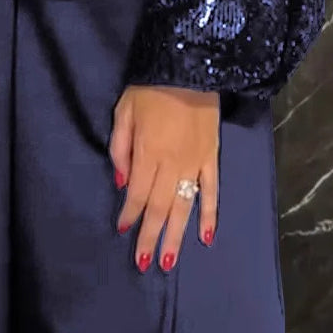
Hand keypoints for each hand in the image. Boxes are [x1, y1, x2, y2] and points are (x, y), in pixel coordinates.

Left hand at [109, 85, 219, 271]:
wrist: (190, 67)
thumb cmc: (150, 89)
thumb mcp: (123, 111)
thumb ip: (120, 148)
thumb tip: (121, 183)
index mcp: (148, 153)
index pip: (137, 194)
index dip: (130, 214)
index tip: (123, 231)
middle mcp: (173, 164)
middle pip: (160, 207)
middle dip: (151, 237)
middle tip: (144, 264)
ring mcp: (196, 164)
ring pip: (185, 207)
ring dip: (176, 235)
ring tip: (169, 262)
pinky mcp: (212, 158)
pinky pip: (212, 191)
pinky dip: (210, 215)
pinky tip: (207, 237)